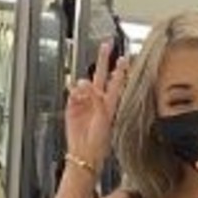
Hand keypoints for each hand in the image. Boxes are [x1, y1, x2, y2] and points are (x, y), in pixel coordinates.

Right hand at [65, 41, 127, 169]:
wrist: (84, 152)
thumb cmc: (98, 141)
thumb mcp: (103, 118)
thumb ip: (97, 99)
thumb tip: (87, 84)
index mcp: (110, 104)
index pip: (116, 83)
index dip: (120, 70)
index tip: (124, 58)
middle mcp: (98, 101)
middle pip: (101, 75)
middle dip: (103, 60)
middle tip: (106, 45)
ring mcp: (85, 102)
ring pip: (84, 83)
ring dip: (84, 85)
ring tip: (84, 91)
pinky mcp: (73, 106)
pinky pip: (72, 92)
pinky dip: (74, 92)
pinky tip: (77, 96)